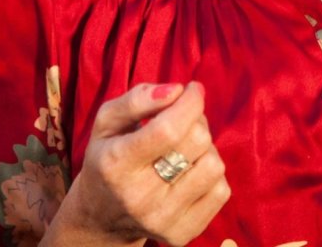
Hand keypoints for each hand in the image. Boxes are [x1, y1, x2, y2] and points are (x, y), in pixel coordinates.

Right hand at [45, 81, 229, 246]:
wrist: (100, 216)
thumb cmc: (107, 157)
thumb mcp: (107, 121)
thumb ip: (136, 99)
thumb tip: (176, 90)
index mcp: (117, 164)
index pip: (169, 128)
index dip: (190, 101)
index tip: (192, 89)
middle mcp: (139, 197)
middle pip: (197, 141)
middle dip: (196, 119)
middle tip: (183, 119)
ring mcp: (162, 220)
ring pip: (214, 166)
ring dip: (206, 147)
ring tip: (186, 147)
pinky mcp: (181, 234)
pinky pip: (221, 191)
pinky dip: (211, 173)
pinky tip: (191, 171)